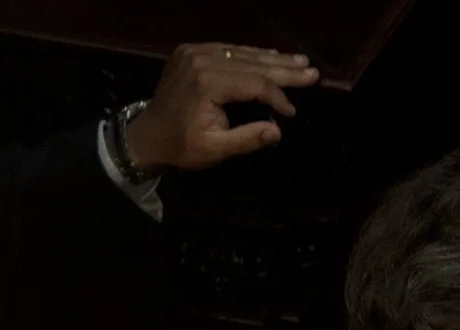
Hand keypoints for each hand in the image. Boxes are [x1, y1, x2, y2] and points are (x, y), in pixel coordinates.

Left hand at [124, 43, 320, 172]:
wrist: (147, 134)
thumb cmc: (181, 146)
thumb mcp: (214, 149)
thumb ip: (246, 139)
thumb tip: (278, 130)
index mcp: (206, 84)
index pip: (254, 83)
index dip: (277, 96)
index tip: (291, 112)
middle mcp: (201, 60)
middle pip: (252, 63)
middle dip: (284, 70)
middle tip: (312, 72)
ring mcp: (195, 52)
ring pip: (242, 53)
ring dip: (272, 59)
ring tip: (299, 62)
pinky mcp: (191, 51)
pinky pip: (227, 50)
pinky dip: (250, 54)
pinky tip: (270, 55)